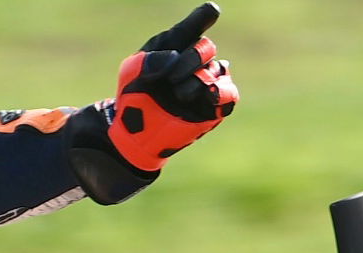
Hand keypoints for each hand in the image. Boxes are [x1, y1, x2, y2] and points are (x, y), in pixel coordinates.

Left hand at [108, 3, 239, 172]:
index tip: (212, 11)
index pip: (193, 26)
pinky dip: (222, 92)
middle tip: (172, 78)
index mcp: (176, 45)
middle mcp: (195, 60)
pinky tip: (210, 94)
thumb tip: (174, 61)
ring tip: (179, 94)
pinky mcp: (215, 107)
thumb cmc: (135, 95)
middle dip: (191, 59)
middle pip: (206, 47)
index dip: (203, 17)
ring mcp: (207, 82)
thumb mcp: (132, 72)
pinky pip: (230, 94)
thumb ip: (148, 61)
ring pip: (216, 69)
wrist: (135, 131)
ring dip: (197, 80)